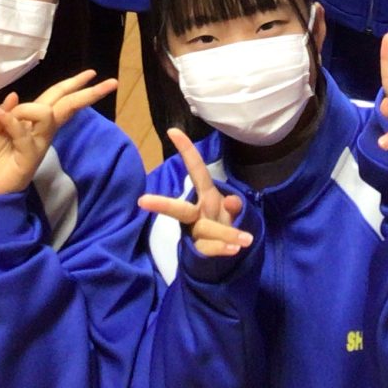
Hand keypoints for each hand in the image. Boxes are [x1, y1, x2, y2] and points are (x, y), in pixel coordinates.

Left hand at [0, 69, 118, 195]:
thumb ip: (3, 111)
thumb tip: (16, 95)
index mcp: (33, 120)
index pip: (58, 97)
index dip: (73, 84)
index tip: (92, 73)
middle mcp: (42, 130)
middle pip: (68, 105)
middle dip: (89, 93)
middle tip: (112, 82)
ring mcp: (39, 143)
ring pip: (47, 114)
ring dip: (27, 108)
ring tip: (3, 117)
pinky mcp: (30, 156)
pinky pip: (23, 132)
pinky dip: (9, 120)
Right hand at [137, 127, 254, 257]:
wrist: (221, 255)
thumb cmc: (225, 223)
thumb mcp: (232, 211)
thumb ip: (234, 205)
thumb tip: (232, 201)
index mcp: (205, 196)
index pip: (196, 170)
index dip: (186, 151)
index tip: (173, 131)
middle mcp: (197, 213)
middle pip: (179, 209)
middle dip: (162, 204)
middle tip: (143, 201)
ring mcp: (196, 233)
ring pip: (207, 230)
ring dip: (227, 234)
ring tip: (244, 240)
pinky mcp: (199, 251)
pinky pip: (210, 248)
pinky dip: (223, 249)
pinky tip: (234, 249)